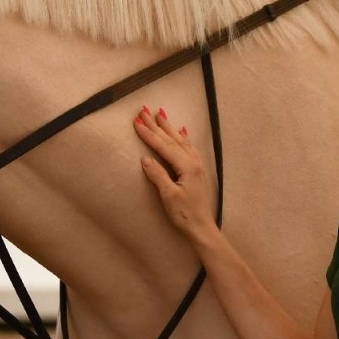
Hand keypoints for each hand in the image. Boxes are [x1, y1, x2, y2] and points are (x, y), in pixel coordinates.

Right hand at [134, 105, 215, 242]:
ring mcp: (196, 165)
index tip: (137, 122)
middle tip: (144, 110)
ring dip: (169, 127)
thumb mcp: (168, 196)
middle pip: (172, 139)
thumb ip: (158, 175)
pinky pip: (188, 147)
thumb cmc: (185, 214)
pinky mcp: (197, 170)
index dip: (149, 134)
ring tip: (160, 114)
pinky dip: (182, 137)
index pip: (163, 146)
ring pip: (180, 140)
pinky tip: (181, 131)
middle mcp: (193, 161)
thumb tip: (144, 158)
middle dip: (157, 125)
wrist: (202, 227)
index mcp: (186, 166)